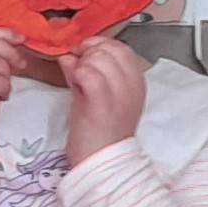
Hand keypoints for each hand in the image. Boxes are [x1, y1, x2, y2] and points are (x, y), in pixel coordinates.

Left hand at [60, 38, 148, 165]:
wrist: (101, 161)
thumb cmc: (97, 132)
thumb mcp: (93, 97)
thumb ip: (84, 74)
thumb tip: (71, 55)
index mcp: (136, 83)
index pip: (123, 49)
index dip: (100, 45)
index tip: (84, 52)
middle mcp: (132, 86)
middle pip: (112, 50)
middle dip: (89, 53)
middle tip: (78, 66)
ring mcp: (119, 94)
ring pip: (100, 58)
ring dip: (82, 64)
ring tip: (77, 80)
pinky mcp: (102, 103)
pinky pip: (89, 75)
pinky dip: (78, 73)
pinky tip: (75, 84)